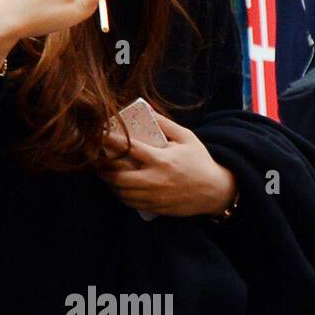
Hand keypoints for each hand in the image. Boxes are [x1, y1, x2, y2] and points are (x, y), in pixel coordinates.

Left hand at [98, 110, 236, 217]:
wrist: (216, 191)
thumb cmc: (200, 161)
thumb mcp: (186, 137)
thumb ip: (165, 124)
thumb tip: (146, 108)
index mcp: (162, 159)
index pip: (129, 148)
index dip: (110, 140)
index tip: (99, 133)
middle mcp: (155, 179)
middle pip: (118, 176)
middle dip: (103, 168)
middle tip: (97, 159)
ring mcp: (154, 196)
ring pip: (121, 191)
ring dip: (109, 182)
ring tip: (104, 172)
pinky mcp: (155, 207)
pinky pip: (130, 203)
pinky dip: (120, 194)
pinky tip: (117, 186)